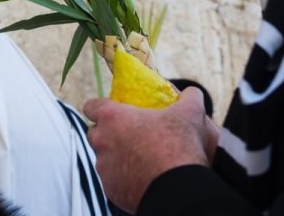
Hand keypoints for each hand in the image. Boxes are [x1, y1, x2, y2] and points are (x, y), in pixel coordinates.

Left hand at [84, 87, 216, 212]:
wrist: (178, 188)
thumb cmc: (179, 145)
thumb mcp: (190, 112)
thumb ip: (189, 97)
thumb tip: (192, 93)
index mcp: (113, 118)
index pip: (92, 106)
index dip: (100, 107)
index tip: (111, 110)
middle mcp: (102, 142)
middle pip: (94, 133)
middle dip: (107, 133)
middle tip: (129, 134)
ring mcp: (104, 168)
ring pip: (103, 159)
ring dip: (116, 157)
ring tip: (139, 158)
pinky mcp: (111, 190)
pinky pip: (112, 180)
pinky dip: (122, 178)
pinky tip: (141, 177)